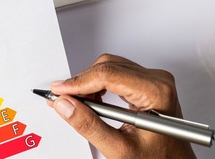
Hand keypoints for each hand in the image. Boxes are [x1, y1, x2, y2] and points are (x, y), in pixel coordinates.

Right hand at [49, 53, 195, 158]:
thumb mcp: (120, 149)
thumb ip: (89, 126)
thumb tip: (65, 104)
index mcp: (156, 92)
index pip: (108, 75)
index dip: (78, 82)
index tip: (58, 91)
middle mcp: (157, 81)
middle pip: (107, 67)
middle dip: (81, 82)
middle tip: (62, 98)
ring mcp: (153, 80)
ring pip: (108, 67)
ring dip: (88, 84)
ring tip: (76, 103)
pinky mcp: (146, 84)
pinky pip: (115, 74)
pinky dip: (97, 86)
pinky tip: (90, 101)